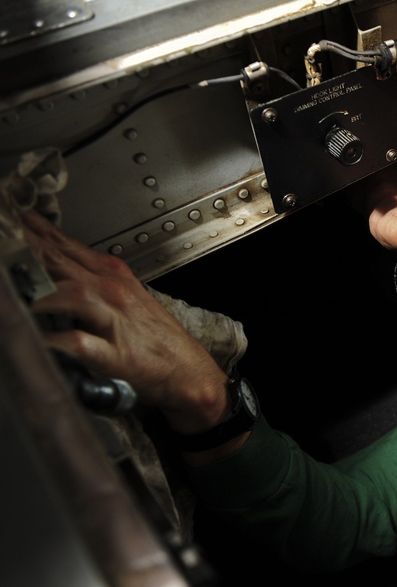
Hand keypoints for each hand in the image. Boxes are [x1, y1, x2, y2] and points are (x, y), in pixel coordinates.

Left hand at [21, 210, 230, 433]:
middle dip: (28, 249)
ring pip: (72, 296)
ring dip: (39, 290)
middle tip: (4, 236)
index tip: (12, 215)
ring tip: (12, 287)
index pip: (66, 246)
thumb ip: (91, 279)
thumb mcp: (127, 296)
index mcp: (113, 277)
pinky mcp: (117, 355)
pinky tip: (40, 339)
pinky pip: (82, 344)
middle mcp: (112, 294)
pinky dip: (58, 341)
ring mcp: (115, 322)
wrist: (188, 371)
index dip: (35, 230)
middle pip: (62, 263)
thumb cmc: (156, 339)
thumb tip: (51, 264)